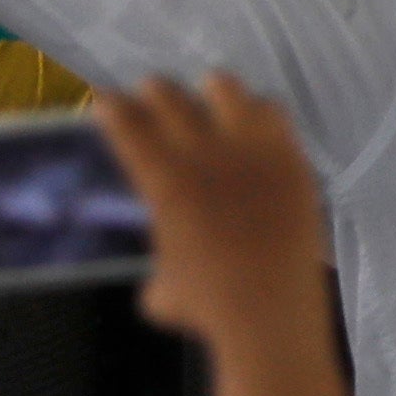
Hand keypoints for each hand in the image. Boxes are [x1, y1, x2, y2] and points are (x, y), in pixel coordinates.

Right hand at [101, 71, 332, 361]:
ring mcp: (251, 151)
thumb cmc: (208, 307)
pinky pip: (274, 114)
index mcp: (164, 183)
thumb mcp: (163, 292)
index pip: (128, 129)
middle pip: (173, 102)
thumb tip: (166, 275)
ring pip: (228, 92)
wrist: (270, 307)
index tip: (105, 99)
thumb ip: (162, 268)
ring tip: (210, 87)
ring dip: (213, 89)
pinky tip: (257, 113)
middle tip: (150, 88)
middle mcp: (204, 156)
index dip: (113, 110)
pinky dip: (260, 110)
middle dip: (156, 92)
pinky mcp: (290, 157)